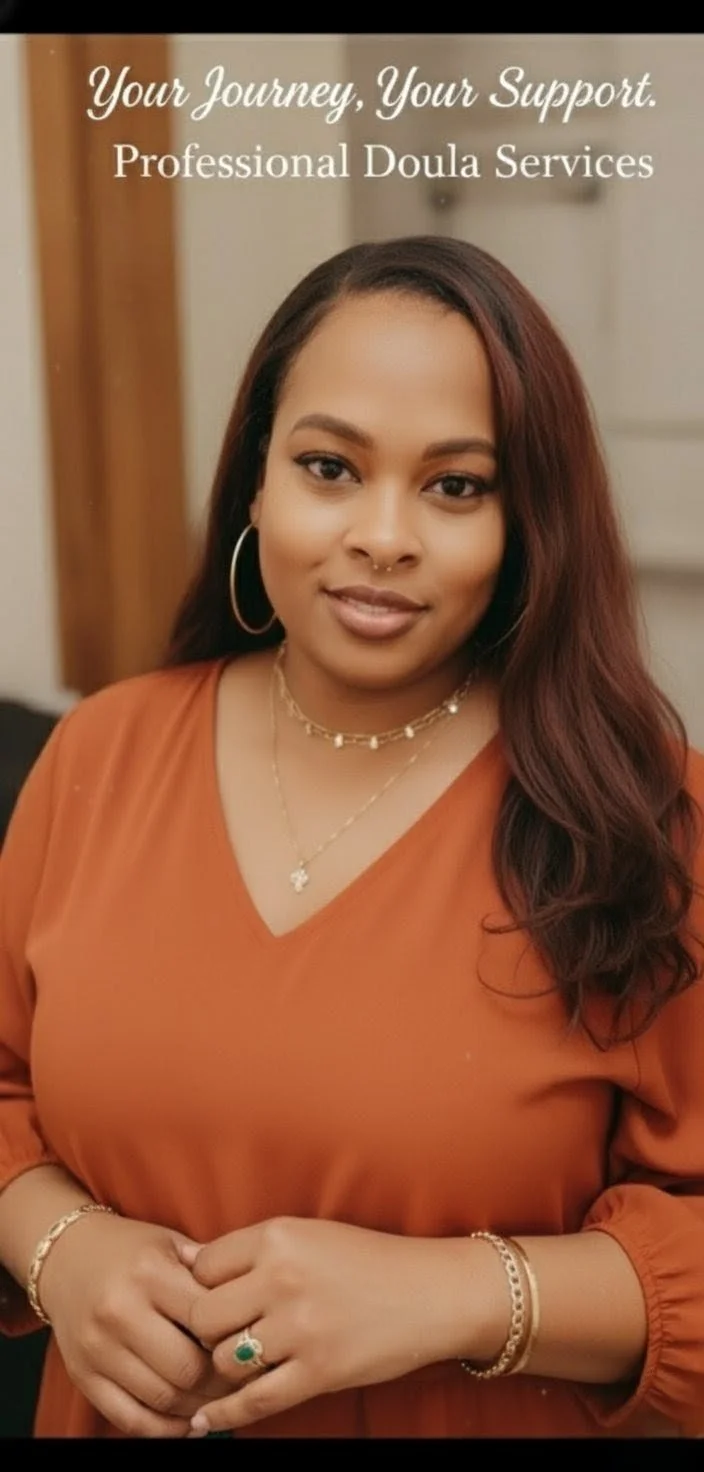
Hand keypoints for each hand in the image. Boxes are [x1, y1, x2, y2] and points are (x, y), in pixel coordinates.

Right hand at [38, 1212, 233, 1436]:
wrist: (66, 1256)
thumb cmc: (130, 1249)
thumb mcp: (171, 1243)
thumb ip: (210, 1271)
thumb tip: (256, 1306)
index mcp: (149, 1272)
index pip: (207, 1320)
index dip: (236, 1336)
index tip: (253, 1342)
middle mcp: (120, 1311)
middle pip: (187, 1369)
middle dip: (222, 1381)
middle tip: (242, 1379)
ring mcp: (98, 1348)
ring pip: (163, 1400)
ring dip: (199, 1408)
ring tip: (220, 1400)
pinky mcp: (83, 1376)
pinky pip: (130, 1419)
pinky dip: (164, 1429)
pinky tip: (187, 1420)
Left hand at [183, 1216, 474, 1434]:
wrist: (431, 1293)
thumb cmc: (366, 1260)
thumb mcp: (307, 1235)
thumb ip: (249, 1249)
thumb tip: (182, 1260)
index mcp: (278, 1237)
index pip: (203, 1267)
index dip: (202, 1286)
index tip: (213, 1297)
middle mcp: (283, 1279)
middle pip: (203, 1316)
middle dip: (205, 1330)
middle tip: (221, 1333)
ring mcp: (300, 1329)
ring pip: (224, 1358)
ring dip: (226, 1365)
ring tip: (240, 1361)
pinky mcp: (318, 1372)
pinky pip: (253, 1401)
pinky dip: (224, 1415)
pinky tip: (204, 1422)